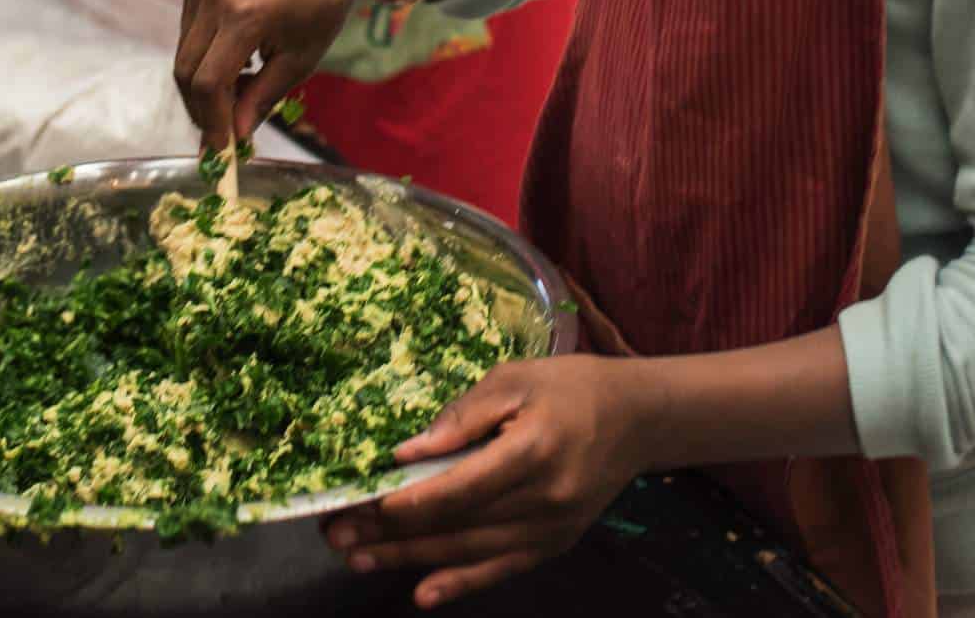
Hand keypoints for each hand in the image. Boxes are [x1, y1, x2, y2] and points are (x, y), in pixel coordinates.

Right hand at [174, 0, 371, 150]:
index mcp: (246, 14)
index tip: (221, 151)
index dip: (212, 122)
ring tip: (241, 93)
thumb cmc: (321, 11)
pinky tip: (238, 64)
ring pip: (184, 56)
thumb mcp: (300, 62)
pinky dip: (205, 61)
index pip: (210, 81)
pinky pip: (188, 36)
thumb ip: (262, 99)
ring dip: (204, 86)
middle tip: (223, 135)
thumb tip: (235, 137)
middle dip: (202, 109)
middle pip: (188, 71)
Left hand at [327, 357, 659, 607]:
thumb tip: (409, 451)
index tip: (363, 503)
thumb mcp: (514, 380)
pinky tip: (422, 594)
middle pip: (456, 524)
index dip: (409, 501)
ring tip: (357, 558)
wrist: (637, 419)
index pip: (460, 487)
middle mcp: (543, 500)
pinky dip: (460, 585)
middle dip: (391, 533)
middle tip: (337, 534)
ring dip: (410, 559)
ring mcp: (550, 530)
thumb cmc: (569, 389)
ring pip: (469, 552)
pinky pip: (500, 570)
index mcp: (532, 451)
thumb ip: (462, 417)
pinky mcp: (553, 545)